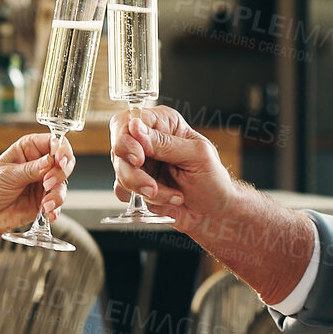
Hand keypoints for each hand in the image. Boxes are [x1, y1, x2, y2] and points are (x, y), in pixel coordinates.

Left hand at [0, 132, 74, 242]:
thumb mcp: (8, 174)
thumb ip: (31, 169)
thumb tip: (50, 161)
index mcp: (29, 149)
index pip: (54, 141)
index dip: (61, 149)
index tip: (59, 159)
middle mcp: (40, 164)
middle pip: (64, 162)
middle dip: (60, 172)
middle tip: (48, 182)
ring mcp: (44, 183)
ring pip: (63, 184)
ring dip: (57, 194)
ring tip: (45, 203)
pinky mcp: (45, 200)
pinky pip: (58, 203)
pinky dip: (56, 208)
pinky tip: (47, 212)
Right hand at [109, 105, 236, 229]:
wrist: (213, 213)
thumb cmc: (213, 180)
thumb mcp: (197, 156)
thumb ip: (165, 143)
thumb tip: (135, 127)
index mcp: (164, 124)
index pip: (130, 120)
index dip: (128, 139)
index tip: (138, 158)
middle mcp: (148, 141)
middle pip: (119, 148)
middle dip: (133, 172)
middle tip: (152, 187)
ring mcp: (141, 164)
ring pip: (121, 172)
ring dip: (145, 189)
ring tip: (173, 196)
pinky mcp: (136, 184)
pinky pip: (124, 191)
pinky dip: (144, 200)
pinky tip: (164, 201)